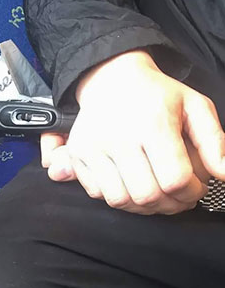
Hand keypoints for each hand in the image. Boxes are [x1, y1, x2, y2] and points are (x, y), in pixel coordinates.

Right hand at [41, 50, 224, 213]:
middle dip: (170, 205)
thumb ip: (214, 142)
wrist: (112, 80)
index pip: (175, 179)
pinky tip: (132, 186)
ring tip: (157, 195)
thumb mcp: (195, 106)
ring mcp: (93, 148)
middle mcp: (119, 137)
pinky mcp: (78, 156)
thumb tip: (224, 174)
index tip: (197, 189)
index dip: (192, 193)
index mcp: (153, 123)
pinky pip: (98, 194)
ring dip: (143, 207)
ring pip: (121, 201)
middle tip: (179, 198)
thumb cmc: (156, 95)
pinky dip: (119, 198)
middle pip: (147, 196)